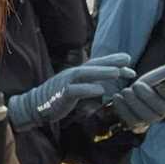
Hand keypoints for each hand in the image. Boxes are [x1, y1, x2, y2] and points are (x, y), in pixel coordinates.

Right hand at [6, 53, 134, 129]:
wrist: (35, 104)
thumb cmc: (57, 97)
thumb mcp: (74, 87)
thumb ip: (87, 83)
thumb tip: (105, 83)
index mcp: (77, 73)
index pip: (97, 64)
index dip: (112, 61)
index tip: (129, 60)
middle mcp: (72, 74)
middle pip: (93, 65)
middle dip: (110, 61)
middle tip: (127, 59)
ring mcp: (66, 83)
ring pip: (85, 74)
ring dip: (101, 72)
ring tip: (116, 72)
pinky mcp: (62, 94)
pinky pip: (76, 90)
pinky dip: (88, 89)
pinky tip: (100, 89)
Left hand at [111, 78, 164, 130]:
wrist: (131, 94)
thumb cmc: (147, 84)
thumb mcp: (158, 74)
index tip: (160, 86)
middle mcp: (163, 111)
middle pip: (159, 109)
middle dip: (147, 96)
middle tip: (136, 85)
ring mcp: (150, 120)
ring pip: (145, 116)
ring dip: (134, 103)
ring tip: (126, 91)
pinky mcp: (136, 124)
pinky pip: (131, 120)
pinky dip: (123, 109)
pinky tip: (118, 97)